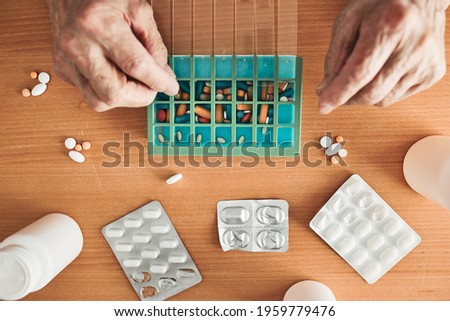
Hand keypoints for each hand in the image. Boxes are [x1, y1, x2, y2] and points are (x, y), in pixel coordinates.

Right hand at [48, 0, 178, 111]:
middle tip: (153, 86)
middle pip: (114, 93)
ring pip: (99, 102)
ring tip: (135, 81)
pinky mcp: (61, 69)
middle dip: (141, 96)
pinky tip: (116, 74)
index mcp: (98, 24)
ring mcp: (66, 59)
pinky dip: (109, 90)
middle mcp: (78, 45)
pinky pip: (89, 93)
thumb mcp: (138, 8)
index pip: (135, 66)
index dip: (158, 81)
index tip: (171, 87)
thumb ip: (154, 43)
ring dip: (125, 98)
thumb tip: (162, 74)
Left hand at [317, 0, 448, 113]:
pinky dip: (381, 92)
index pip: (360, 72)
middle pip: (372, 92)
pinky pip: (397, 97)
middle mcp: (415, 44)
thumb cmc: (383, 5)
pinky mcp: (434, 72)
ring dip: (363, 96)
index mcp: (393, 24)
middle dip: (348, 98)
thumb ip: (335, 56)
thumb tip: (325, 90)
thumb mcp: (350, 20)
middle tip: (335, 93)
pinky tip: (381, 73)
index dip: (339, 93)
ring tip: (361, 76)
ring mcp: (427, 60)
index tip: (323, 105)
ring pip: (383, 100)